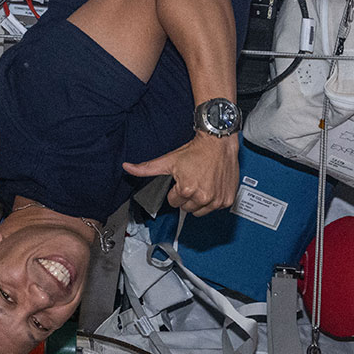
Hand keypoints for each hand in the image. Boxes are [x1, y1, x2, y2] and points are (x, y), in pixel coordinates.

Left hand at [123, 132, 238, 215]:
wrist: (218, 142)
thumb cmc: (196, 150)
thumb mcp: (169, 160)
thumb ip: (147, 168)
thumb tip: (127, 167)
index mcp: (186, 190)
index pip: (174, 202)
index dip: (177, 191)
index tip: (183, 180)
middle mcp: (203, 197)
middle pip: (187, 208)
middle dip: (188, 197)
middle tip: (193, 181)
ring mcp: (216, 200)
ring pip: (201, 211)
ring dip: (200, 201)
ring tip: (202, 183)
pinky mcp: (227, 200)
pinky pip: (216, 208)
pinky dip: (215, 199)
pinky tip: (213, 185)